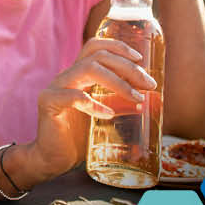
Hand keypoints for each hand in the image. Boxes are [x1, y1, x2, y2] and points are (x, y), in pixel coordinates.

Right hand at [27, 38, 156, 179]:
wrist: (54, 159)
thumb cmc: (81, 138)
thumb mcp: (106, 115)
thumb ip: (122, 104)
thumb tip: (155, 100)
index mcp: (78, 75)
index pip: (94, 47)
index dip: (117, 46)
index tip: (140, 58)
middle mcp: (67, 77)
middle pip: (97, 55)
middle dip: (127, 66)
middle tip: (149, 84)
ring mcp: (56, 88)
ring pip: (87, 68)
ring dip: (117, 81)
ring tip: (136, 98)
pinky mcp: (49, 103)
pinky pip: (72, 96)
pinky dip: (94, 103)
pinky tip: (108, 114)